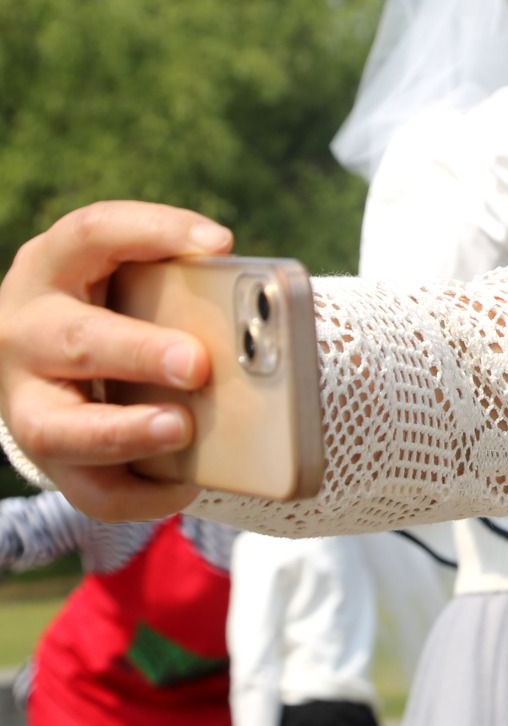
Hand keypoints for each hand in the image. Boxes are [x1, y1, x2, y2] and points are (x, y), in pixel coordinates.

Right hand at [0, 202, 229, 519]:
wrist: (55, 363)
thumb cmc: (117, 308)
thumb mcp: (135, 280)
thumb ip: (184, 286)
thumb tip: (263, 318)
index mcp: (54, 267)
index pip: (94, 232)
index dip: (154, 231)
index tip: (221, 244)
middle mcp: (27, 330)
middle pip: (76, 340)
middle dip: (138, 353)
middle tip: (198, 364)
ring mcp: (26, 398)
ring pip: (58, 428)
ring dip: (124, 432)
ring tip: (183, 429)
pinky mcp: (46, 457)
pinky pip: (86, 488)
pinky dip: (139, 494)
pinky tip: (187, 485)